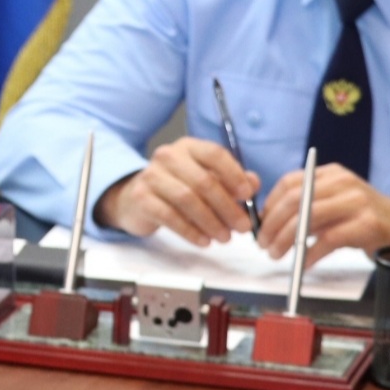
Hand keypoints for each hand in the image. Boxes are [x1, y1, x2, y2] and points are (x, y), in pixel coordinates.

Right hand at [96, 136, 259, 245]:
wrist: (136, 199)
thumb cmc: (177, 188)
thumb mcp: (204, 179)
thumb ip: (230, 180)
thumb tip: (253, 183)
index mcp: (188, 147)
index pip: (214, 154)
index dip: (234, 175)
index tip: (247, 196)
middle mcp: (168, 156)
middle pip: (203, 181)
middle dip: (227, 207)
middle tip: (242, 227)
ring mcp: (151, 175)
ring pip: (187, 199)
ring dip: (211, 222)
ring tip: (225, 238)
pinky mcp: (141, 197)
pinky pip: (170, 216)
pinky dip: (190, 231)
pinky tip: (204, 241)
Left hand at [257, 164, 389, 267]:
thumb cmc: (363, 218)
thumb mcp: (335, 203)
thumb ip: (307, 206)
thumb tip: (269, 222)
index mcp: (331, 174)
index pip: (290, 182)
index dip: (270, 204)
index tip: (259, 223)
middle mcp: (343, 182)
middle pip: (295, 200)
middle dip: (272, 224)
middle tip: (263, 243)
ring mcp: (356, 202)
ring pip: (308, 218)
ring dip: (286, 240)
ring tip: (276, 254)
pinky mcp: (367, 224)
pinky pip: (329, 239)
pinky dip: (310, 253)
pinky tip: (302, 264)